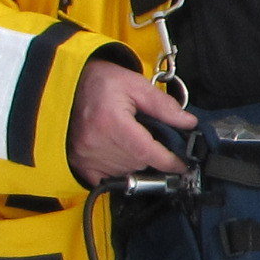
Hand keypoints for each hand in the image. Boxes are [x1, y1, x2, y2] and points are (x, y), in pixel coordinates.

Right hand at [68, 60, 193, 183]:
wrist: (70, 83)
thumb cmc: (103, 82)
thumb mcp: (137, 85)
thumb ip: (164, 106)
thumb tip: (189, 123)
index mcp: (112, 122)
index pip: (147, 152)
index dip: (169, 161)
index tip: (182, 165)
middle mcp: (95, 142)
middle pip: (139, 163)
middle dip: (151, 154)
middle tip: (149, 136)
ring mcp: (84, 155)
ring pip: (125, 171)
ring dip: (135, 160)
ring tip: (130, 138)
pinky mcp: (78, 162)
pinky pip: (107, 178)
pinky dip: (118, 168)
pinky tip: (118, 152)